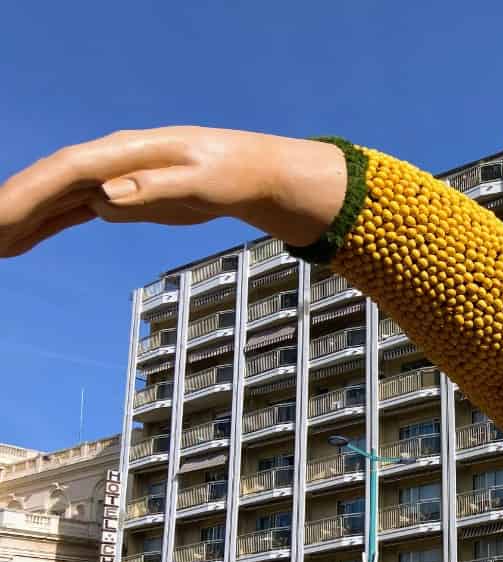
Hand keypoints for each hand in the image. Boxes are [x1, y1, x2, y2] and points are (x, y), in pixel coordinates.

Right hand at [0, 127, 346, 257]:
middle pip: (49, 184)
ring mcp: (112, 178)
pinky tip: (19, 244)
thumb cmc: (233, 173)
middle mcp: (110, 162)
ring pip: (54, 199)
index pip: (65, 171)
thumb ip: (156, 188)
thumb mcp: (204, 182)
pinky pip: (72, 211)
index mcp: (126, 152)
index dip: (28, 193)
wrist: (254, 172)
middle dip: (12, 210)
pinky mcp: (120, 197)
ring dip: (20, 222)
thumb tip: (108, 196)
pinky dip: (44, 227)